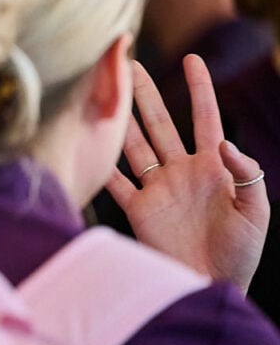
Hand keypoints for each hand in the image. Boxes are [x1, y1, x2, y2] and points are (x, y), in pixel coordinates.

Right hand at [106, 55, 268, 292]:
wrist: (210, 286)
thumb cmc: (240, 254)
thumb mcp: (256, 212)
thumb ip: (245, 174)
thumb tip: (224, 142)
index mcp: (212, 167)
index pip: (205, 118)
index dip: (200, 88)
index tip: (192, 58)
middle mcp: (181, 171)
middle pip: (160, 123)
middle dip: (146, 93)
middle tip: (130, 63)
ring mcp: (157, 188)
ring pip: (134, 144)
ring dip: (120, 119)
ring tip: (105, 90)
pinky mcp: (138, 208)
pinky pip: (115, 181)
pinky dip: (100, 165)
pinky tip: (87, 144)